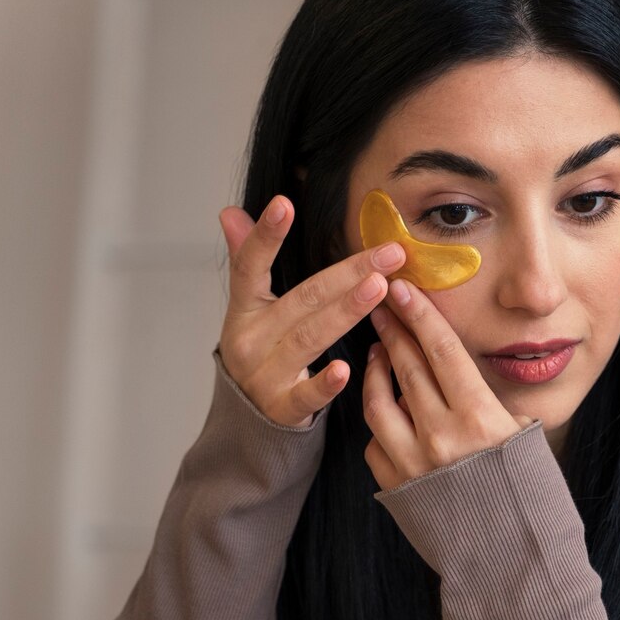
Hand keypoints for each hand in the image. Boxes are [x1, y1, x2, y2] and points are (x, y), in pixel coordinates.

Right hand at [217, 194, 405, 427]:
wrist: (249, 416)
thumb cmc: (263, 350)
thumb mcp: (250, 308)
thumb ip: (247, 260)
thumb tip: (230, 212)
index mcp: (244, 309)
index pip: (250, 267)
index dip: (265, 236)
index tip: (284, 203)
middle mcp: (250, 339)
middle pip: (302, 299)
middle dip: (348, 272)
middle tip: (388, 253)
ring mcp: (264, 374)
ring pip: (309, 338)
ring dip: (346, 311)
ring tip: (379, 288)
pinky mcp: (282, 407)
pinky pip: (306, 395)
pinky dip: (325, 383)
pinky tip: (348, 369)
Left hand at [363, 277, 533, 490]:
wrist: (511, 560)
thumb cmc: (529, 496)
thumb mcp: (524, 438)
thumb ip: (492, 404)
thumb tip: (463, 375)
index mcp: (479, 416)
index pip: (441, 350)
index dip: (420, 314)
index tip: (403, 289)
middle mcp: (441, 435)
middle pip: (407, 366)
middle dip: (393, 329)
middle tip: (381, 305)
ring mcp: (413, 462)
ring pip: (378, 401)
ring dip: (376, 371)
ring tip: (378, 354)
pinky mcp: (395, 486)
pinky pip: (375, 444)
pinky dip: (378, 424)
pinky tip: (385, 411)